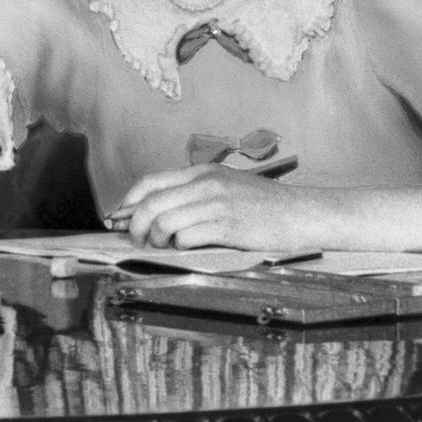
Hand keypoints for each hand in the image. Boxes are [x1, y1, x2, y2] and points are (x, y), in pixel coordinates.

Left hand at [108, 164, 299, 250]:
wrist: (301, 213)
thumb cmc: (264, 205)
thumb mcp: (226, 186)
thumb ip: (194, 193)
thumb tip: (156, 210)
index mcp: (202, 172)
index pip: (150, 182)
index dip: (128, 203)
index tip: (120, 219)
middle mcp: (206, 183)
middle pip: (151, 203)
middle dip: (135, 226)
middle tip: (137, 240)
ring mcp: (216, 204)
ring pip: (163, 221)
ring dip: (156, 240)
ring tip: (164, 246)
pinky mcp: (228, 226)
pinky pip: (186, 237)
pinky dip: (179, 247)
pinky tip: (187, 249)